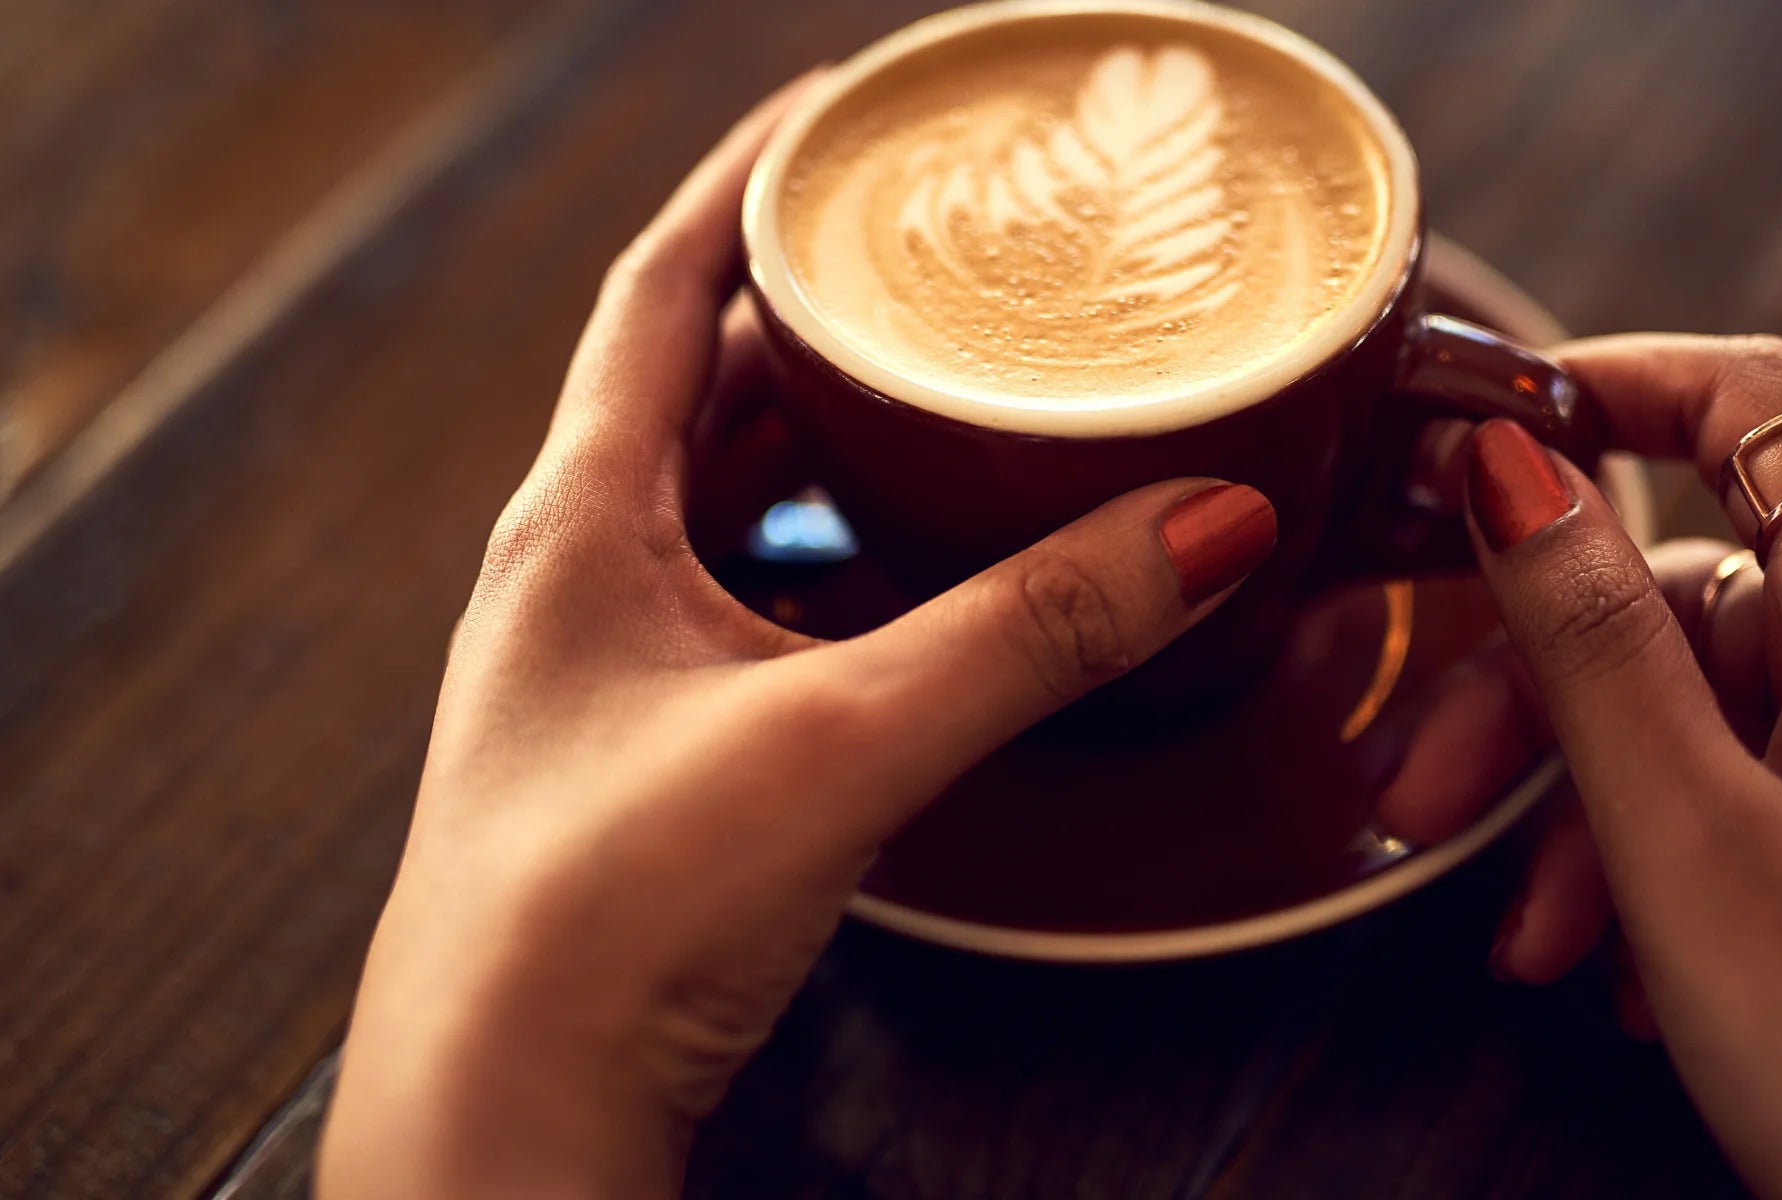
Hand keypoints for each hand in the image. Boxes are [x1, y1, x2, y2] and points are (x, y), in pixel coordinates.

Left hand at [318, 78, 1277, 1199]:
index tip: (850, 111)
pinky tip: (917, 568)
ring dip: (831, 428)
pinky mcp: (662, 754)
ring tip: (948, 380)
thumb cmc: (604, 922)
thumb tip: (1211, 519)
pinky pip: (759, 597)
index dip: (754, 177)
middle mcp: (583, 575)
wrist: (511, 1120)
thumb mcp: (840, 741)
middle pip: (702, 376)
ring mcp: (616, 669)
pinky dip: (840, 553)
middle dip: (820, 301)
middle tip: (939, 250)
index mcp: (579, 519)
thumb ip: (1032, 628)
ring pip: (733, 494)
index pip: (663, 282)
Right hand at [1389, 334, 1781, 1195]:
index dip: (1614, 385)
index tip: (1487, 425)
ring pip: (1716, 719)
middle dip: (1544, 695)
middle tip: (1424, 793)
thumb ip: (1591, 637)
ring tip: (1531, 948)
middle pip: (1698, 597)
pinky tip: (1624, 976)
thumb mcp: (1686, 840)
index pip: (1757, 406)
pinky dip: (1668, 868)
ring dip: (1591, 817)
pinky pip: (1767, 806)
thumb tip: (1516, 463)